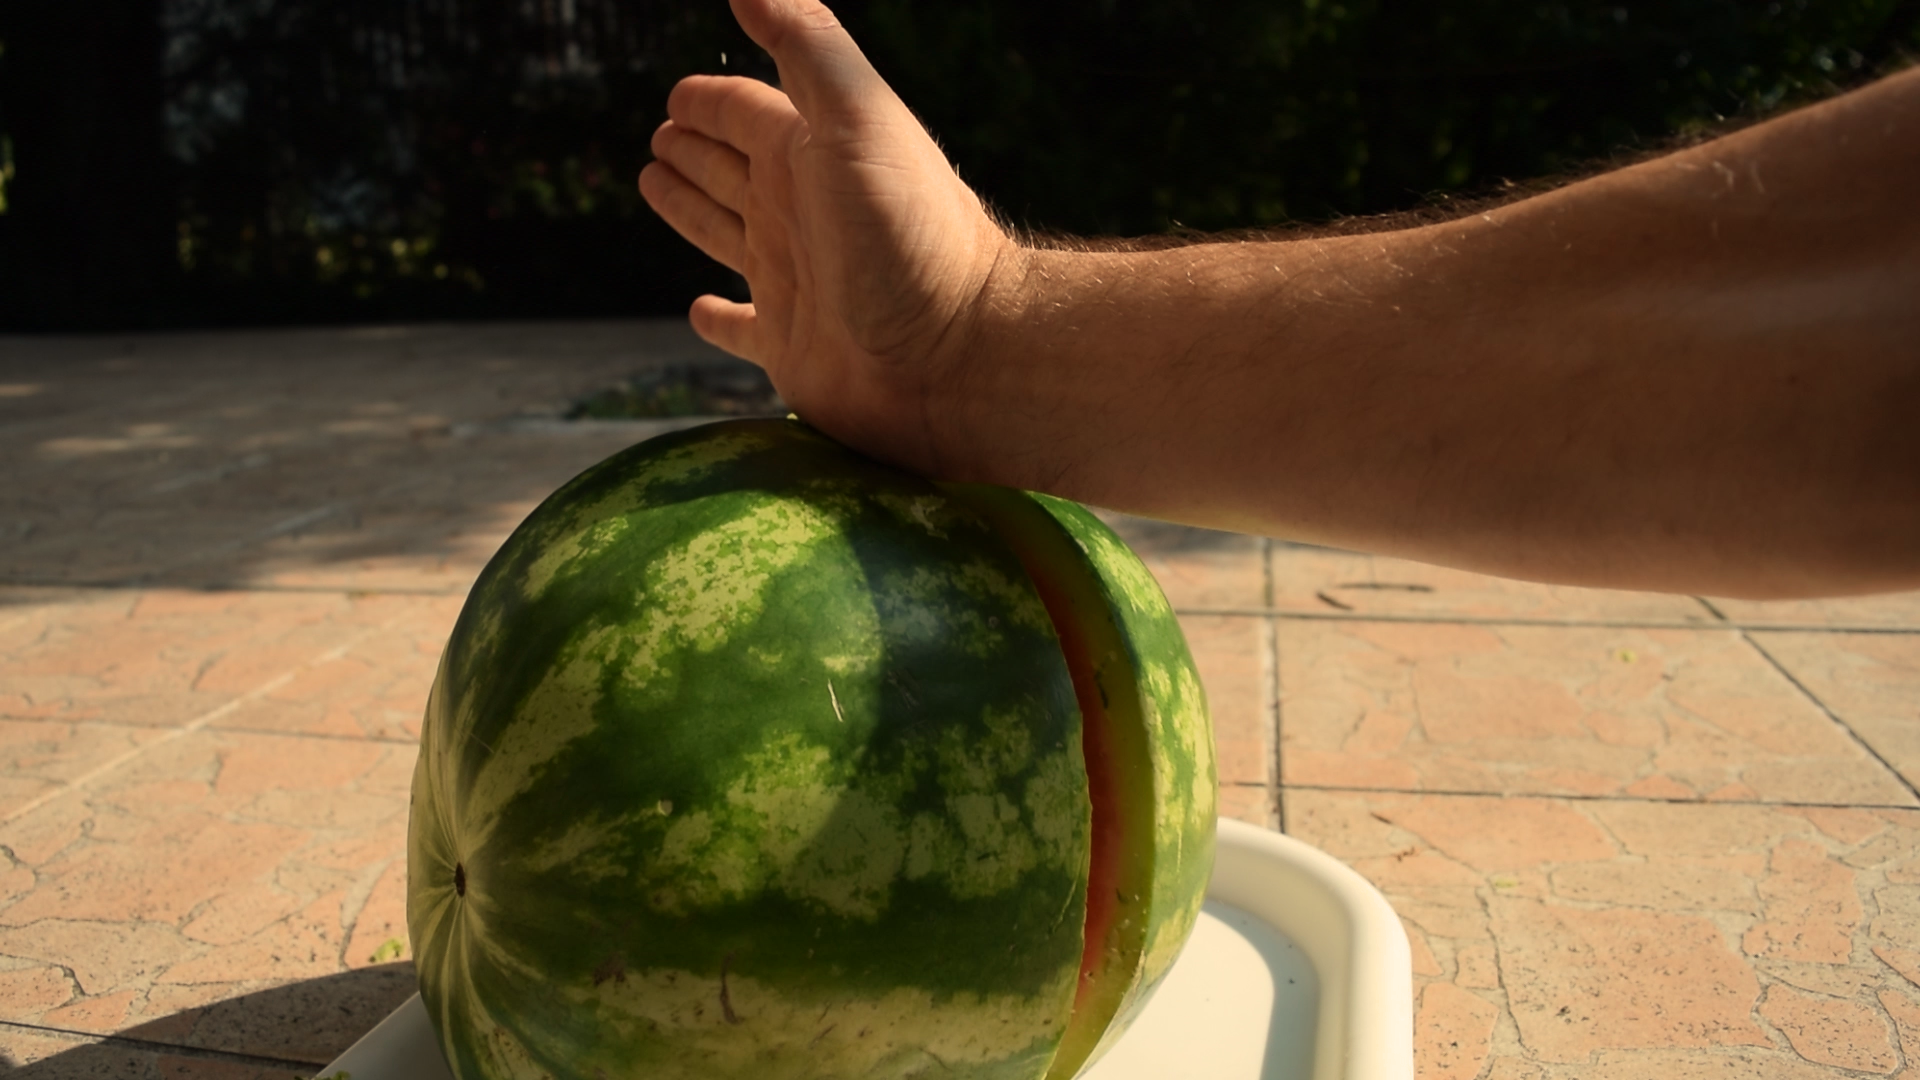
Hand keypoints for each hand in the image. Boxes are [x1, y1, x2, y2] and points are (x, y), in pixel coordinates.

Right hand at [638, 0, 1018, 474]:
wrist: (960, 351)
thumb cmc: (912, 231)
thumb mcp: (859, 117)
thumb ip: (808, 44)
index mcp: (811, 155)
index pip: (747, 113)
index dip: (711, 101)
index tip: (677, 96)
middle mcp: (801, 214)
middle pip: (734, 168)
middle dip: (696, 149)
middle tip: (660, 139)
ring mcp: (796, 283)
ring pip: (726, 235)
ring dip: (692, 210)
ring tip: (655, 185)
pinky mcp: (790, 349)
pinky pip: (742, 331)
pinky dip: (717, 321)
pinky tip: (699, 312)